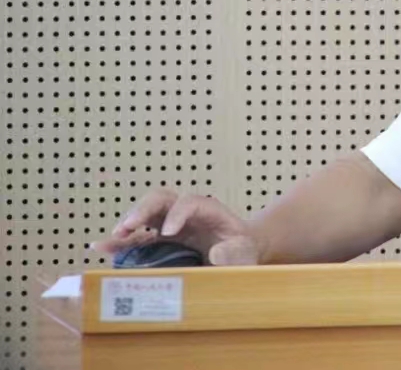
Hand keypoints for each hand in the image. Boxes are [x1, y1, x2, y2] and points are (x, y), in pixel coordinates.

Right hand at [91, 189, 261, 265]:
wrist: (240, 253)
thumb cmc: (243, 250)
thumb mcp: (245, 251)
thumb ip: (234, 253)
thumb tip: (215, 254)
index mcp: (209, 211)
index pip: (191, 202)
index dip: (178, 214)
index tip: (168, 233)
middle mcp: (187, 212)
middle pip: (162, 198)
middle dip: (144, 209)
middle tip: (129, 226)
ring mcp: (171, 223)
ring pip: (145, 212)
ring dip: (128, 222)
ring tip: (113, 238)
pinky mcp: (160, 239)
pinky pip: (137, 235)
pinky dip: (120, 240)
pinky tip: (102, 247)